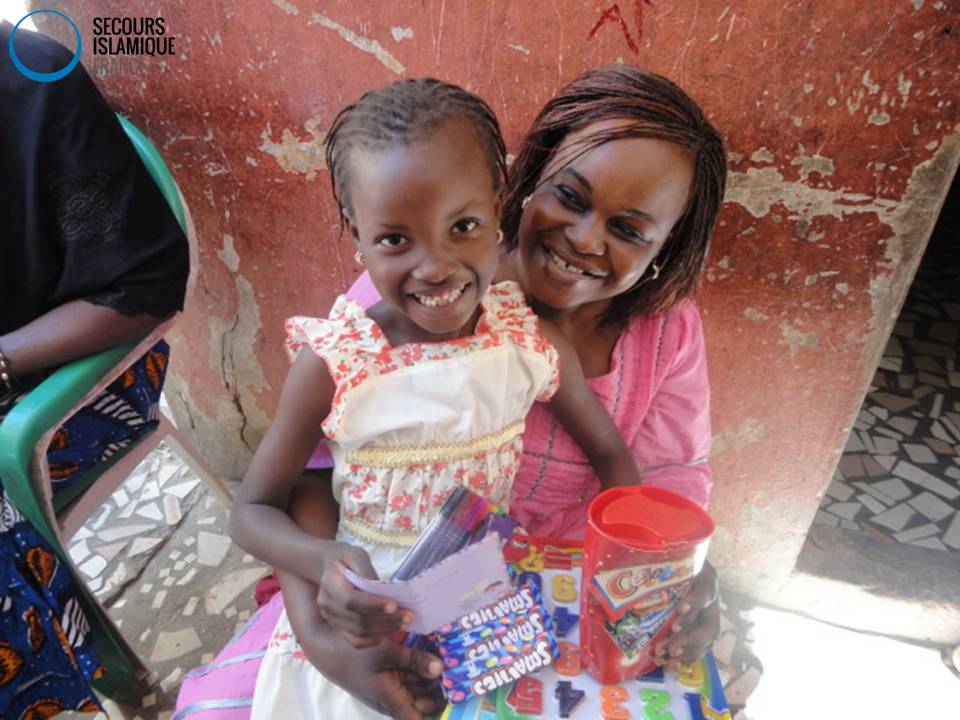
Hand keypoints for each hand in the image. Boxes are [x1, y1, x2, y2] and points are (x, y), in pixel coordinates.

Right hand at [315, 542, 412, 646]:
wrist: (328, 567)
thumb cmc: (346, 558)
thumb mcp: (357, 555)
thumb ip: (367, 571)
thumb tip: (383, 590)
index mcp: (330, 584)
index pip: (351, 600)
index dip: (373, 605)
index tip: (394, 605)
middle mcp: (327, 605)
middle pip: (357, 620)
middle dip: (386, 619)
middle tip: (409, 615)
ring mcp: (331, 619)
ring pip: (359, 633)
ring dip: (384, 630)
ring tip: (404, 622)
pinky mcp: (338, 628)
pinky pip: (356, 641)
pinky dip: (374, 639)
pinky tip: (390, 630)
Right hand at [330, 637, 445, 719]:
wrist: (326, 647)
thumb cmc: (354, 654)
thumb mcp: (386, 653)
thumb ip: (414, 661)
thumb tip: (440, 668)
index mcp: (392, 701)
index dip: (438, 713)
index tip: (453, 701)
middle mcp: (393, 700)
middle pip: (425, 704)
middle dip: (440, 692)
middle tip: (458, 675)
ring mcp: (391, 688)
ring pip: (419, 689)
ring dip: (432, 679)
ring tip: (451, 664)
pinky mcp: (389, 677)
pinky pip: (411, 677)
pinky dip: (422, 669)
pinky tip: (433, 655)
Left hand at [652, 561, 719, 670]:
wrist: (681, 563)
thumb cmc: (668, 558)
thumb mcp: (662, 555)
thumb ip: (646, 563)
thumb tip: (613, 570)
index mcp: (705, 577)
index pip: (706, 590)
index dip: (695, 601)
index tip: (681, 609)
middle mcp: (711, 600)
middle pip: (709, 625)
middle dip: (689, 638)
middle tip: (670, 647)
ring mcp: (709, 617)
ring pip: (705, 640)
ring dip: (686, 652)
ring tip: (665, 658)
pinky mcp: (702, 629)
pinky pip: (699, 649)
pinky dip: (685, 657)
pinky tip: (669, 663)